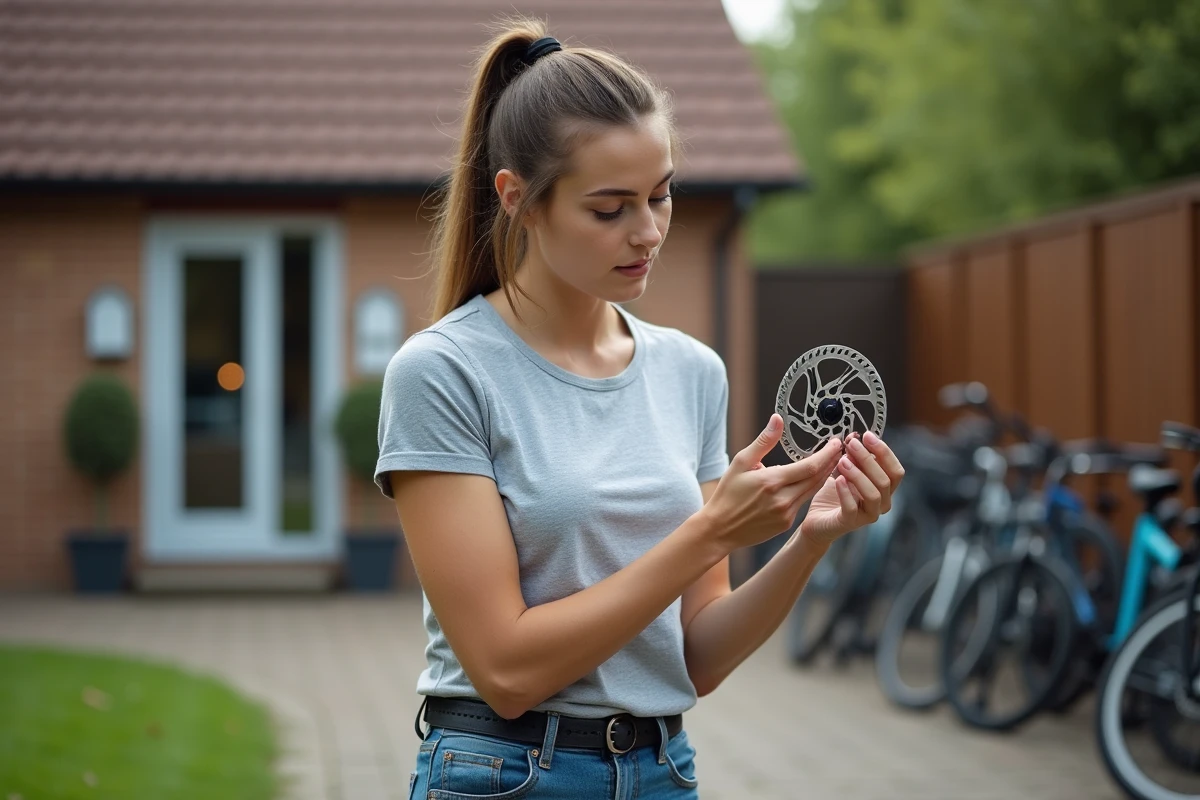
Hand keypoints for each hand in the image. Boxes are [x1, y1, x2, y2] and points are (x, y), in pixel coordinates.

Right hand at [701, 413, 844, 552]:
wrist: (719, 529)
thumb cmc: (728, 493)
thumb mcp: (741, 462)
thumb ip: (764, 441)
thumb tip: (778, 419)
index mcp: (772, 481)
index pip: (810, 466)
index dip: (827, 454)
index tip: (835, 442)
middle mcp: (783, 499)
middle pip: (817, 478)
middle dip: (831, 462)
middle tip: (840, 449)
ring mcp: (786, 514)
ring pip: (812, 490)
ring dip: (824, 475)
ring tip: (833, 461)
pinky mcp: (785, 524)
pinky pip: (802, 502)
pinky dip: (809, 489)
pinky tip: (812, 480)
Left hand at [800, 431, 904, 547]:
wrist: (817, 519)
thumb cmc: (834, 494)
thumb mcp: (844, 471)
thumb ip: (852, 457)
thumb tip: (854, 437)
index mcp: (884, 489)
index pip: (895, 471)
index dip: (885, 452)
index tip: (867, 435)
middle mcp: (882, 503)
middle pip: (885, 480)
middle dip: (868, 459)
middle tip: (852, 444)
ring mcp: (868, 515)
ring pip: (873, 494)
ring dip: (858, 475)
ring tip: (842, 461)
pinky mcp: (850, 523)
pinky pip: (852, 508)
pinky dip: (845, 492)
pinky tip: (838, 480)